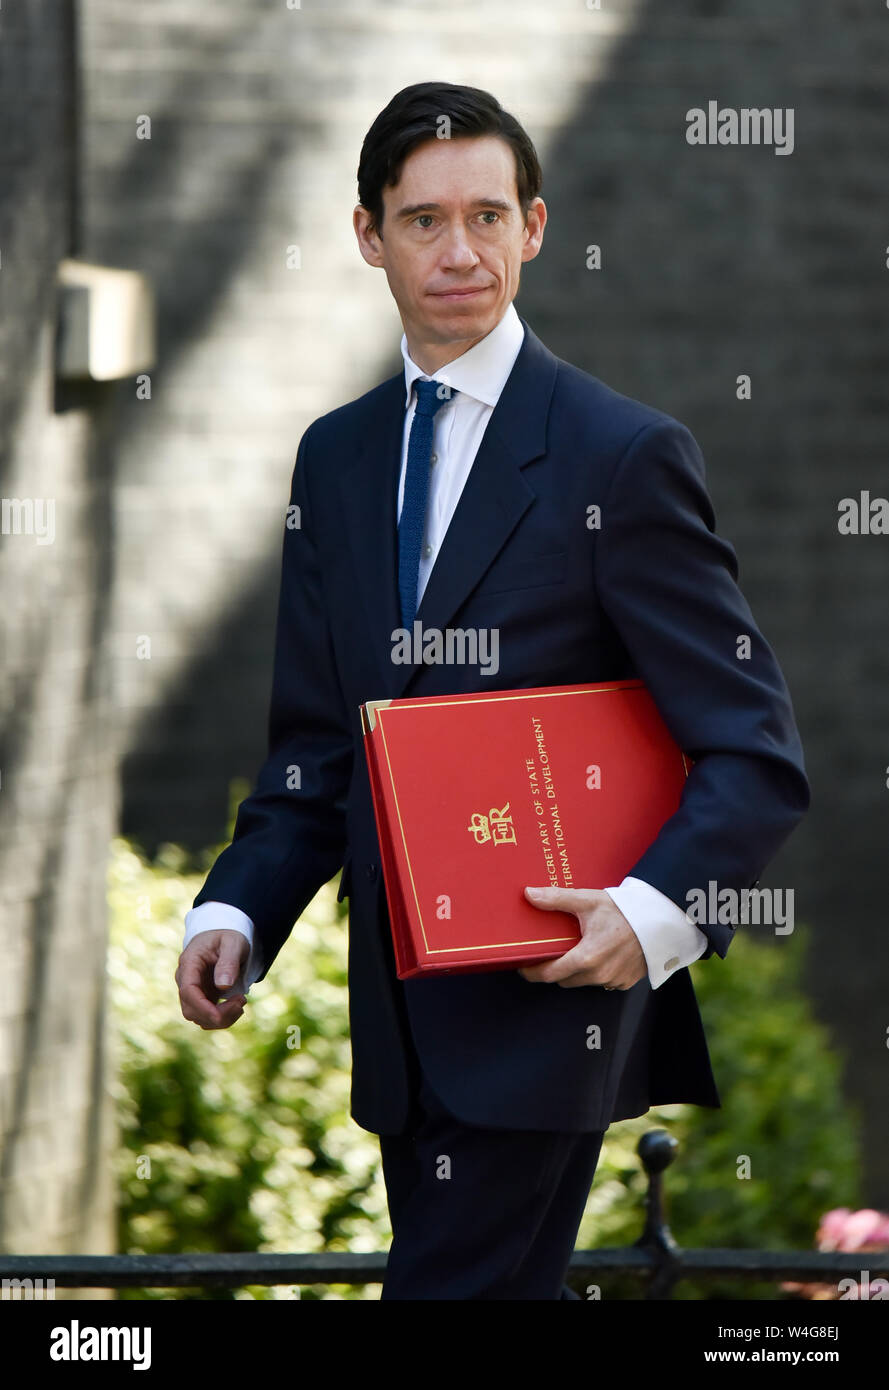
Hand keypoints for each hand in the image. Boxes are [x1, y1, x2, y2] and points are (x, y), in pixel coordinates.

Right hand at [176, 929, 249, 1029]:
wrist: (224, 935)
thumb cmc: (228, 936)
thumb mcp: (233, 943)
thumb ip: (228, 962)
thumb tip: (223, 987)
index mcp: (190, 963)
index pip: (188, 991)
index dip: (202, 1007)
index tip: (220, 1015)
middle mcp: (186, 980)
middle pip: (191, 1010)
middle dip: (216, 1015)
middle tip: (242, 1001)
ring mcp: (193, 991)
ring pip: (198, 1017)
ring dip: (221, 1018)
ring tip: (241, 1001)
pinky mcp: (202, 998)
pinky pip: (207, 1017)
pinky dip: (222, 1018)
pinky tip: (236, 1005)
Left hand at [518, 885, 646, 989]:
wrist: (660, 920)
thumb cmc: (625, 910)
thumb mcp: (588, 901)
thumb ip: (556, 899)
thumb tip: (529, 894)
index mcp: (586, 957)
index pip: (549, 974)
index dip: (532, 972)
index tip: (523, 967)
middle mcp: (599, 974)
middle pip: (564, 980)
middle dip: (553, 970)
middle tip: (548, 953)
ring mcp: (613, 980)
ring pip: (582, 982)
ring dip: (574, 972)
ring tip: (573, 951)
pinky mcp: (625, 982)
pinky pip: (602, 982)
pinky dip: (595, 973)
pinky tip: (597, 955)